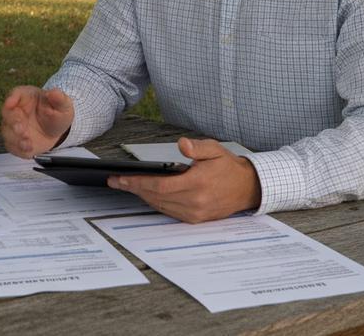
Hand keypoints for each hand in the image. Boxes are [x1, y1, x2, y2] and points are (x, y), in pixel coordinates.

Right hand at [1, 85, 74, 157]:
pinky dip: (18, 149)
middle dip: (12, 122)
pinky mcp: (15, 142)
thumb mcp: (63, 105)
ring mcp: (13, 127)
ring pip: (7, 132)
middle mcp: (16, 111)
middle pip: (7, 113)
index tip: (10, 103)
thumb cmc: (56, 112)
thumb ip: (59, 98)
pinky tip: (28, 149)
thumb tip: (54, 92)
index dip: (12, 98)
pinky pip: (12, 146)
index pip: (15, 93)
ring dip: (15, 138)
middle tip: (20, 129)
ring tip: (27, 143)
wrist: (56, 129)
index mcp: (26, 96)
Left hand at [108, 137, 262, 222]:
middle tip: (117, 181)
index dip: (138, 183)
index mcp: (198, 183)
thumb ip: (197, 147)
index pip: (160, 185)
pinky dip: (156, 203)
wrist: (247, 187)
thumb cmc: (228, 167)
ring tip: (128, 186)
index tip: (121, 178)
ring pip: (160, 206)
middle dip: (134, 189)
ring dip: (143, 196)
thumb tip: (182, 144)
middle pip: (156, 197)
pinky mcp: (196, 219)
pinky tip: (147, 194)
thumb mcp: (215, 149)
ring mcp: (195, 213)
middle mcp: (195, 202)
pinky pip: (169, 212)